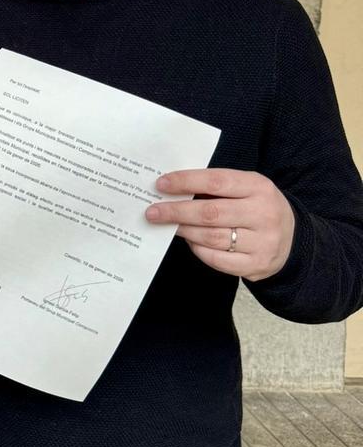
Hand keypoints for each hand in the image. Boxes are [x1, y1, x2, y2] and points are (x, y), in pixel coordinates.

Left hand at [145, 168, 294, 280]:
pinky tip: (189, 241)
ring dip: (183, 231)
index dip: (185, 182)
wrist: (293, 240)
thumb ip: (215, 186)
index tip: (161, 185)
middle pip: (210, 213)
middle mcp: (263, 214)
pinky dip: (198, 250)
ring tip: (167, 225)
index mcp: (259, 187)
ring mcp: (262, 242)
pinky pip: (217, 259)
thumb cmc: (257, 207)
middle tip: (152, 211)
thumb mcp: (246, 188)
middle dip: (176, 212)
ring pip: (211, 237)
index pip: (216, 181)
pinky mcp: (256, 265)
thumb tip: (171, 188)